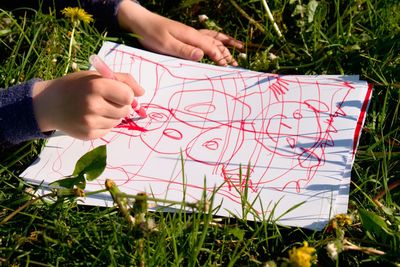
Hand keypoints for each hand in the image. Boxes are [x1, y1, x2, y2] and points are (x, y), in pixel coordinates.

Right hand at [32, 71, 143, 139]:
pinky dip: (105, 123)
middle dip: (121, 104)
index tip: (117, 91)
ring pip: (119, 120)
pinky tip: (91, 117)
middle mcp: (93, 105)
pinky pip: (109, 129)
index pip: (128, 96)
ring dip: (113, 114)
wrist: (49, 104)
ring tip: (96, 108)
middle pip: (126, 110)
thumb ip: (123, 80)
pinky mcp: (89, 135)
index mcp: (96, 86)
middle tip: (106, 99)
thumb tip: (142, 92)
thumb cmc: (77, 86)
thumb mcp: (97, 76)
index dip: (126, 94)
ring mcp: (90, 122)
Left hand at [117, 0, 242, 65]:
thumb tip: (202, 55)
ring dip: (223, 45)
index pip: (211, 48)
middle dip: (226, 52)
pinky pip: (203, 39)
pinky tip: (214, 46)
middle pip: (214, 42)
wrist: (139, 21)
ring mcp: (188, 34)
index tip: (228, 68)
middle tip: (236, 64)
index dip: (220, 58)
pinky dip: (213, 42)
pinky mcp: (183, 36)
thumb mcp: (165, 44)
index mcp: (190, 36)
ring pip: (211, 39)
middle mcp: (192, 34)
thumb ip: (184, 50)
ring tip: (235, 48)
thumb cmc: (150, 33)